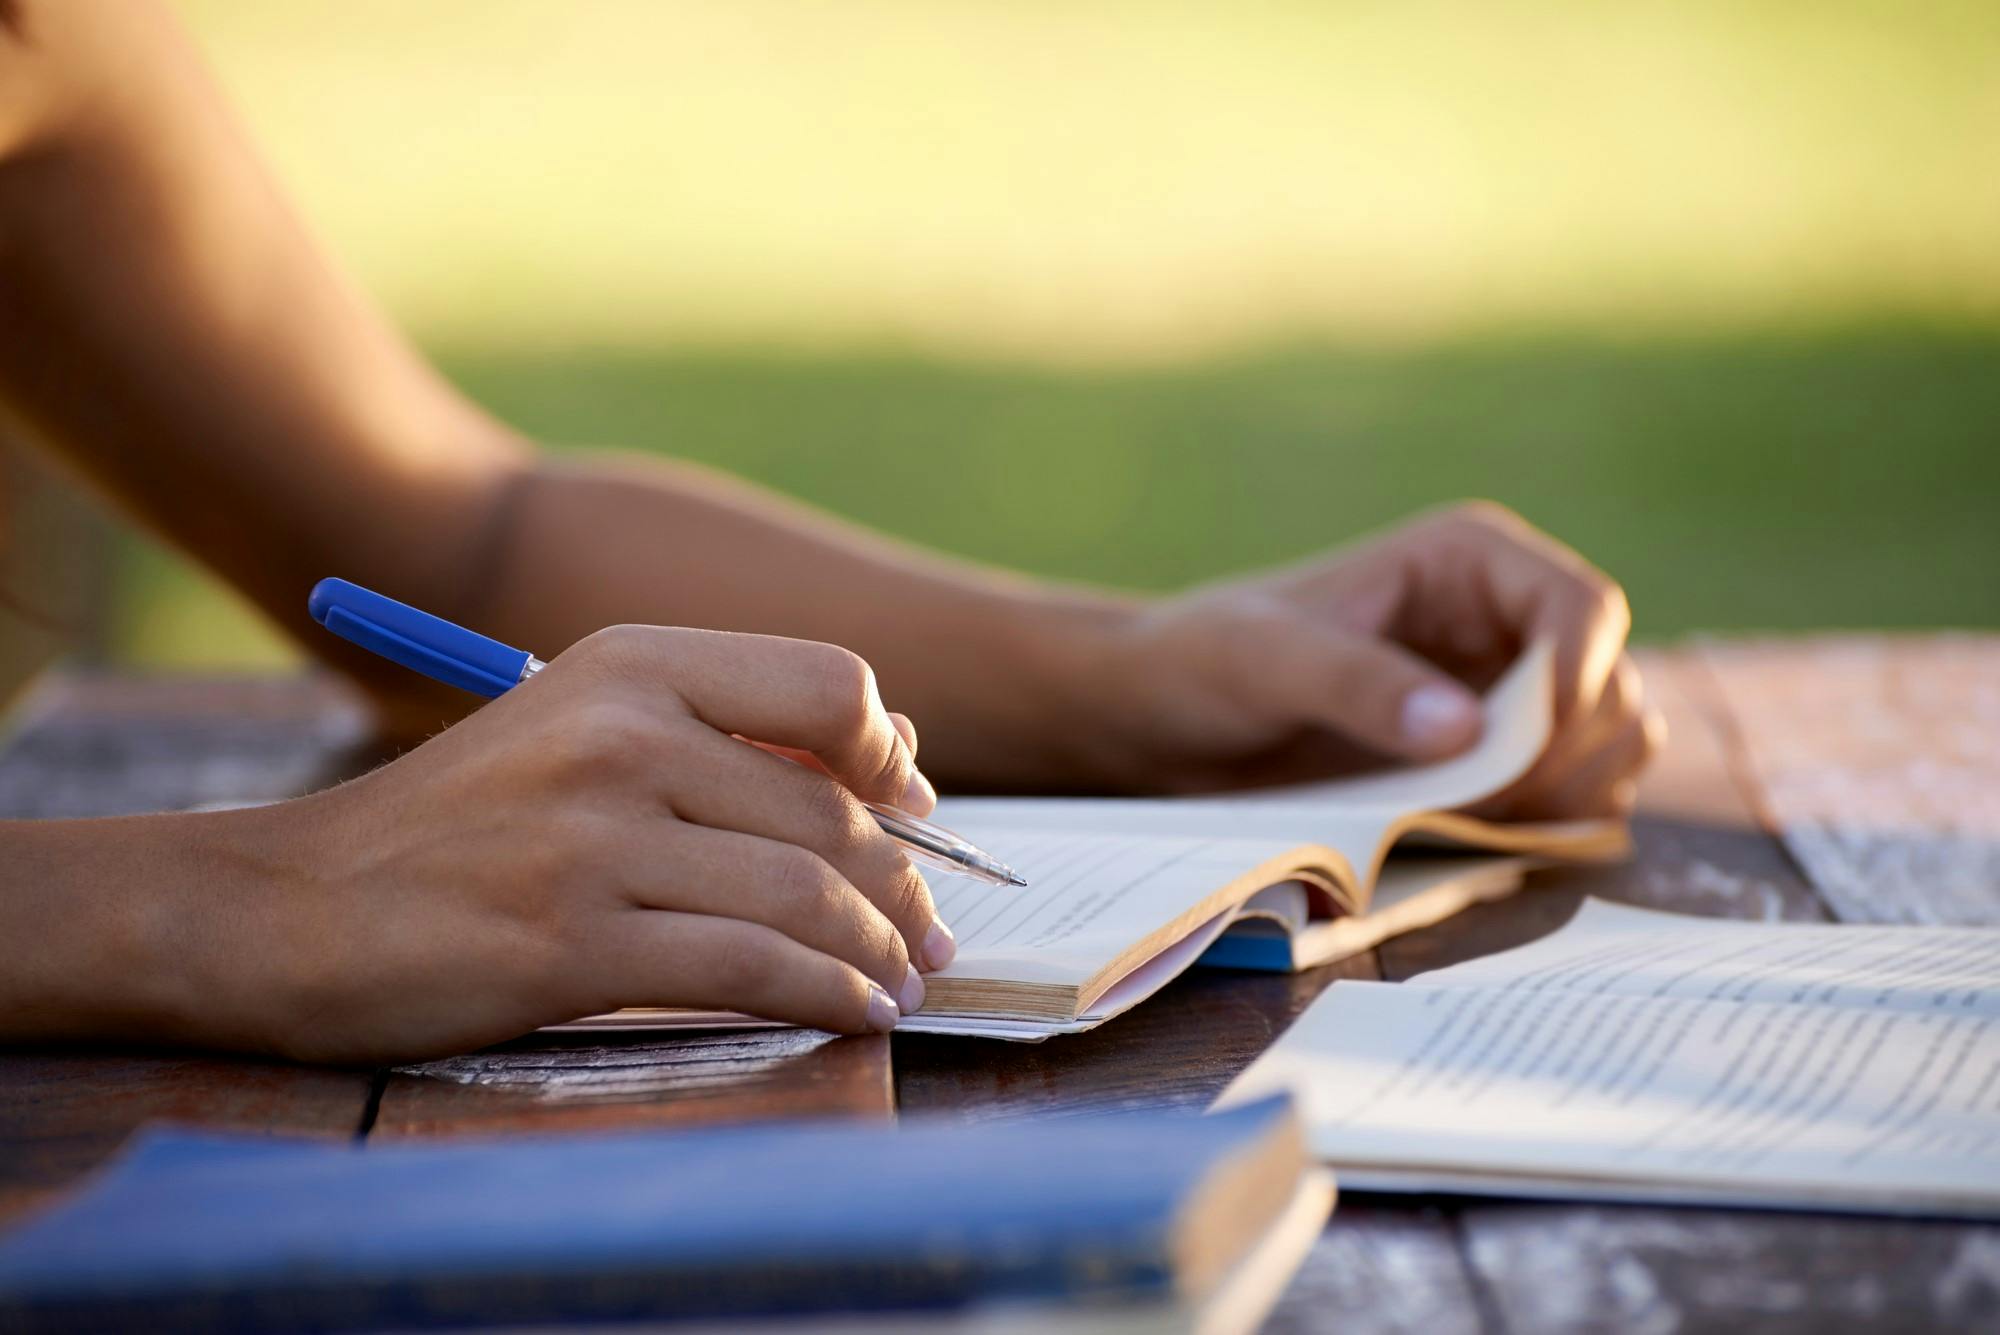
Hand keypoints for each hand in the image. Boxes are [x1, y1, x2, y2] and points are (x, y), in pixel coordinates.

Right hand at [146, 626, 954, 1063]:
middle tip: (930, 932)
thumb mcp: (578, 728)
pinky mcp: (568, 942)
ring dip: (878, 950)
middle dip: (902, 884)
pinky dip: (827, 996)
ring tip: (903, 981)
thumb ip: (723, 734)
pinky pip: (750, 967)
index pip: (829, 683)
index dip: (890, 754)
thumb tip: (899, 760)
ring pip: (803, 892)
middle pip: (828, 808)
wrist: (291, 904)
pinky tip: (855, 1012)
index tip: (909, 809)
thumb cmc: (459, 824)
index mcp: (630, 664)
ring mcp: (592, 838)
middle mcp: (618, 734)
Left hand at [1083, 502, 1662, 817]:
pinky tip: (1475, 835)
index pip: (1583, 609)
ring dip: (1568, 797)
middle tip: (1486, 807)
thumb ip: (1358, 686)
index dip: (1580, 682)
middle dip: (1568, 757)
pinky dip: (1547, 824)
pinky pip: (1570, 795)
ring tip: (1474, 821)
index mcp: (1470, 561)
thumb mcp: (1267, 662)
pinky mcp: (1493, 756)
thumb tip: (1464, 729)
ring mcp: (1509, 691)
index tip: (1524, 753)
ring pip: (1609, 746)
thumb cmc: (1207, 660)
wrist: (1169, 716)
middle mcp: (1507, 619)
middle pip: (1609, 689)